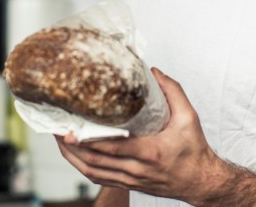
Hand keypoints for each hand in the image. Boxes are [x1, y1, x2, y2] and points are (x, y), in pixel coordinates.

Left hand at [55, 68, 226, 204]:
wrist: (200, 182)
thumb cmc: (194, 151)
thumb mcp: (189, 118)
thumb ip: (173, 92)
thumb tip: (155, 72)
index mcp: (150, 152)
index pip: (112, 148)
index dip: (87, 141)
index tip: (69, 131)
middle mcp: (137, 169)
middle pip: (95, 161)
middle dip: (70, 147)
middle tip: (54, 130)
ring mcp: (131, 179)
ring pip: (93, 172)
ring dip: (72, 158)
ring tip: (58, 140)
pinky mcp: (128, 184)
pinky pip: (99, 178)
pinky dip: (83, 167)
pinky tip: (74, 156)